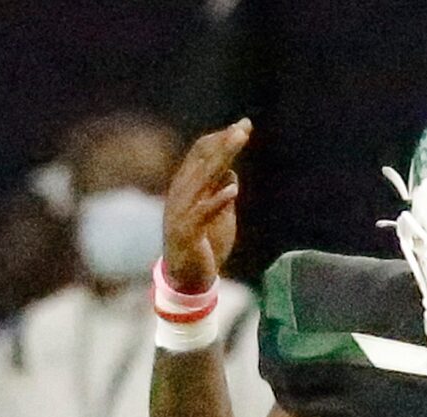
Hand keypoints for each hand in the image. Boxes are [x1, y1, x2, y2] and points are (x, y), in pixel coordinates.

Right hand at [162, 121, 251, 294]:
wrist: (187, 279)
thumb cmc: (204, 245)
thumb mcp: (218, 216)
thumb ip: (222, 195)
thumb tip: (232, 176)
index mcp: (188, 187)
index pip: (203, 153)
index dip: (222, 139)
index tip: (243, 126)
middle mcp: (182, 193)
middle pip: (204, 160)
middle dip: (225, 142)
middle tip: (243, 127)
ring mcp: (183, 211)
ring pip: (203, 179)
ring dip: (222, 158)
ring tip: (238, 142)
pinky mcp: (188, 232)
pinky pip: (203, 212)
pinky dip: (217, 200)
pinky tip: (232, 190)